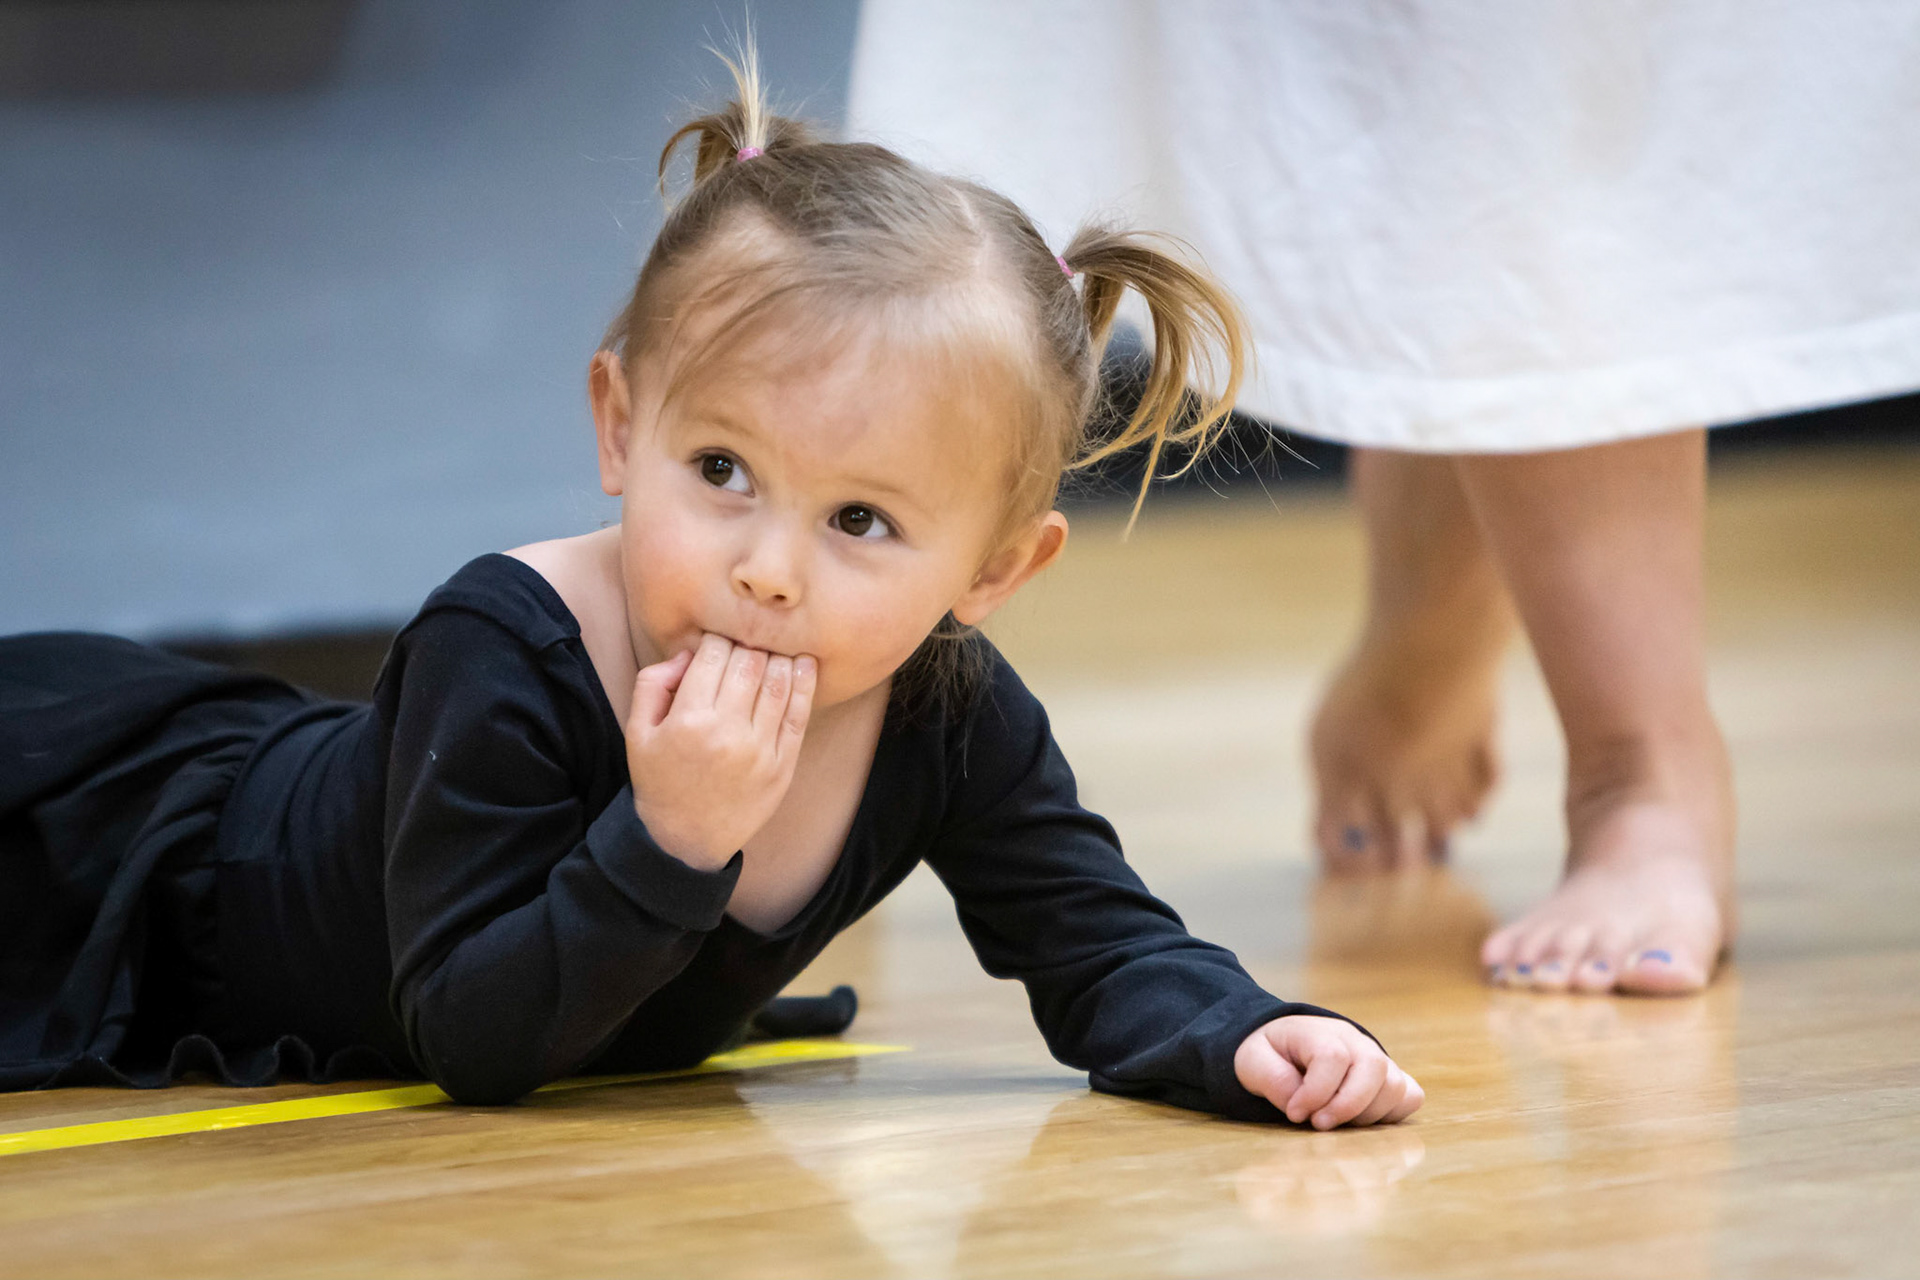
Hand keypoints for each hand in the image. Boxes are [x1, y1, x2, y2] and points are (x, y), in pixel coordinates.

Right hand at [625, 633, 816, 868]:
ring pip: (778, 682)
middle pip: (749, 662)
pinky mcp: (782, 766)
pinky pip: (799, 715)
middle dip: (746, 645)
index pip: (714, 654)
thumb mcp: (638, 731)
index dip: (717, 640)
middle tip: (743, 648)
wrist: (684, 840)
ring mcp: (759, 750)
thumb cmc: (659, 780)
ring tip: (772, 652)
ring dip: (777, 658)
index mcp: (689, 719)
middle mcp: (728, 732)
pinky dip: (804, 684)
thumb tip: (689, 652)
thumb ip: (654, 683)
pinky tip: (805, 665)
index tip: (716, 644)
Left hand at [1234, 1016, 1423, 1129]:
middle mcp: (1355, 1041)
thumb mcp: (1253, 1060)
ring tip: (1336, 1122)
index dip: (1316, 1092)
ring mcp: (1376, 1059)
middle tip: (1319, 1124)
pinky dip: (1391, 1115)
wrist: (1286, 1044)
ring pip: (1396, 1085)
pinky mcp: (1389, 1079)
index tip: (1294, 1114)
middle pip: (1374, 1067)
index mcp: (1320, 1032)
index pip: (1333, 1057)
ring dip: (1367, 1114)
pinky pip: (1410, 1096)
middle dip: (1348, 1105)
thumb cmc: (1270, 1053)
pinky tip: (1359, 1122)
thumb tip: (1299, 1105)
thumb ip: (1271, 1079)